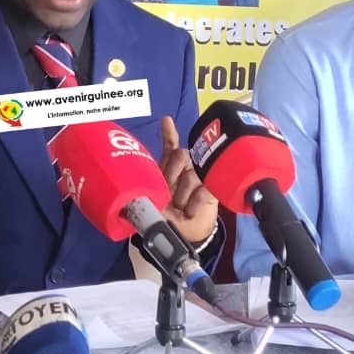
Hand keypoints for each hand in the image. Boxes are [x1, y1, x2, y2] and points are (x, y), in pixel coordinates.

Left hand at [159, 116, 217, 242]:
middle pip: (181, 155)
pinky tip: (190, 211)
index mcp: (169, 168)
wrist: (190, 232)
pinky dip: (195, 202)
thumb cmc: (171, 216)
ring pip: (192, 174)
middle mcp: (185, 168)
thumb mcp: (156, 208)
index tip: (166, 120)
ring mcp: (200, 176)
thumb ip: (150, 198)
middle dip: (171, 173)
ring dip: (183, 194)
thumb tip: (141, 198)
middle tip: (167, 191)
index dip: (169, 133)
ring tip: (180, 209)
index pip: (170, 146)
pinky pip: (204, 188)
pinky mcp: (212, 188)